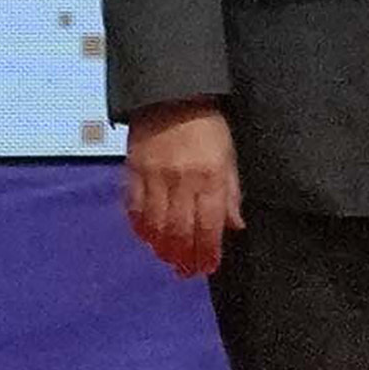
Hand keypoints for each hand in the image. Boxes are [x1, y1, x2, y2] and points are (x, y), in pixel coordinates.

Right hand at [125, 105, 242, 280]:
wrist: (170, 97)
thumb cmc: (209, 127)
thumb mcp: (230, 156)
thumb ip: (230, 191)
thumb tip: (235, 226)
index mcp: (210, 176)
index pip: (208, 223)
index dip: (207, 249)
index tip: (207, 267)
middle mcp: (181, 180)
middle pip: (180, 228)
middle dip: (183, 255)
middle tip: (186, 272)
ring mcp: (153, 177)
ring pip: (155, 223)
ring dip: (161, 246)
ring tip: (168, 260)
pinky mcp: (132, 172)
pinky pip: (134, 208)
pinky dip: (140, 227)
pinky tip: (147, 238)